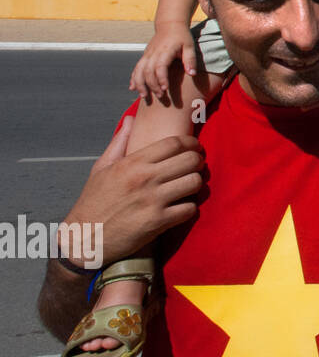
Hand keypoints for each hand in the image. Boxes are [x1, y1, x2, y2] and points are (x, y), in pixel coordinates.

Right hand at [64, 115, 205, 266]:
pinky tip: (182, 207)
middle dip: (198, 161)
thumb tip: (131, 118)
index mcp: (132, 163)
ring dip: (196, 184)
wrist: (83, 238)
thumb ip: (120, 142)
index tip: (194, 147)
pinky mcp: (158, 222)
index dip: (190, 143)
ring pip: (194, 182)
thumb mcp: (101, 168)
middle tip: (196, 166)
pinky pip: (190, 209)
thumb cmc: (94, 201)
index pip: (174, 143)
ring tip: (190, 185)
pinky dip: (190, 208)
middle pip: (190, 160)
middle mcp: (144, 179)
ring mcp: (153, 201)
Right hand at [129, 22, 197, 100]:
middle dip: (152, 85)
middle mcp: (153, 53)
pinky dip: (133, 78)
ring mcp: (147, 54)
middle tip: (160, 96)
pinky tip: (132, 88)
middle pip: (147, 71)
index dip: (161, 78)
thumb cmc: (182, 36)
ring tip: (143, 96)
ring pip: (138, 70)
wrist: (169, 24)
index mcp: (165, 50)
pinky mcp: (145, 56)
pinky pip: (136, 68)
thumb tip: (192, 74)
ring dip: (139, 84)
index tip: (165, 88)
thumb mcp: (190, 46)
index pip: (160, 66)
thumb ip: (190, 59)